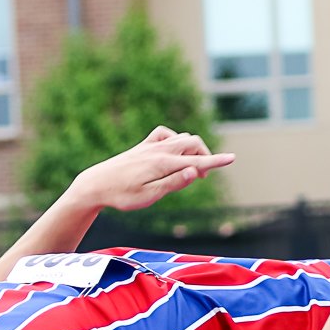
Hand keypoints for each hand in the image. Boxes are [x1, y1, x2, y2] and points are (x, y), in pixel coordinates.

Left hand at [72, 126, 234, 212]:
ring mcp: (150, 146)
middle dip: (204, 156)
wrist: (95, 184)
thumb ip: (174, 182)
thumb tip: (195, 171)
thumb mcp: (150, 195)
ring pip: (181, 137)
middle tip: (201, 178)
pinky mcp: (143, 146)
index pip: (196, 161)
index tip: (233, 159)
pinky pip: (166, 134)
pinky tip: (173, 151)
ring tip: (189, 170)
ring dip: (192, 149)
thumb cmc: (122, 195)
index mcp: (163, 163)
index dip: (216, 161)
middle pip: (193, 142)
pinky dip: (176, 140)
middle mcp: (158, 150)